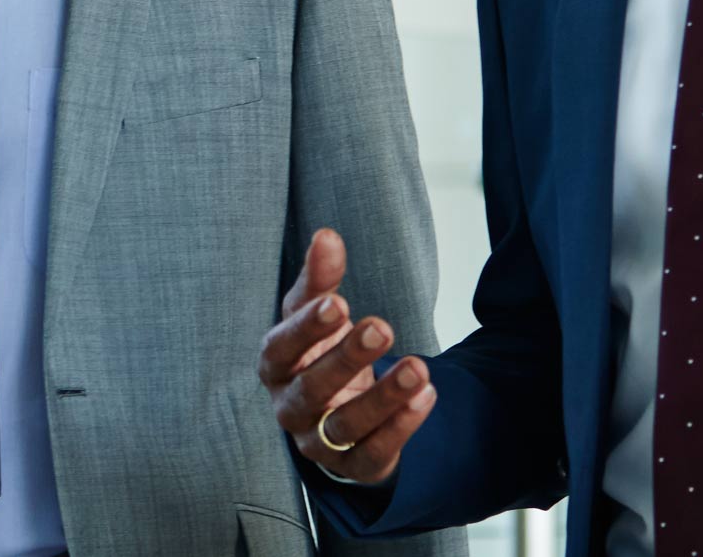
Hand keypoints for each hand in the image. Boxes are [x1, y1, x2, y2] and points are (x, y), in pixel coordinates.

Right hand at [260, 228, 436, 485]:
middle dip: (346, 359)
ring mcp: (318, 442)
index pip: (281, 348)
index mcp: (276, 365)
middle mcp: (289, 407)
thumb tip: (327, 236)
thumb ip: (320, 279)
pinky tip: (427, 396)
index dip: (306, 329)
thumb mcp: (317, 314)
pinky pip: (374, 454)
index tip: (338, 303)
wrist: (335, 410)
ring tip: (418, 368)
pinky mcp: (352, 466)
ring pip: (344, 426)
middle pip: (311, 388)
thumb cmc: (318, 352)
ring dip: (383, 398)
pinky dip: (401, 427)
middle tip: (381, 327)